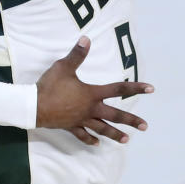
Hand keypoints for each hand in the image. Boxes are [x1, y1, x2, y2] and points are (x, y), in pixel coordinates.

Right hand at [36, 36, 152, 144]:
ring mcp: (81, 119)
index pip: (118, 88)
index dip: (135, 87)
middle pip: (115, 115)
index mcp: (92, 94)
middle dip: (130, 120)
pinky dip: (90, 139)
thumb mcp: (64, 67)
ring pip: (102, 128)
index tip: (151, 89)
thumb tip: (86, 39)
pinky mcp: (71, 126)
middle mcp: (90, 109)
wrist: (33, 107)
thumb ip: (77, 54)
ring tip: (126, 140)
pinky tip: (96, 144)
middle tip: (144, 126)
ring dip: (114, 134)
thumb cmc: (50, 86)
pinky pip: (83, 135)